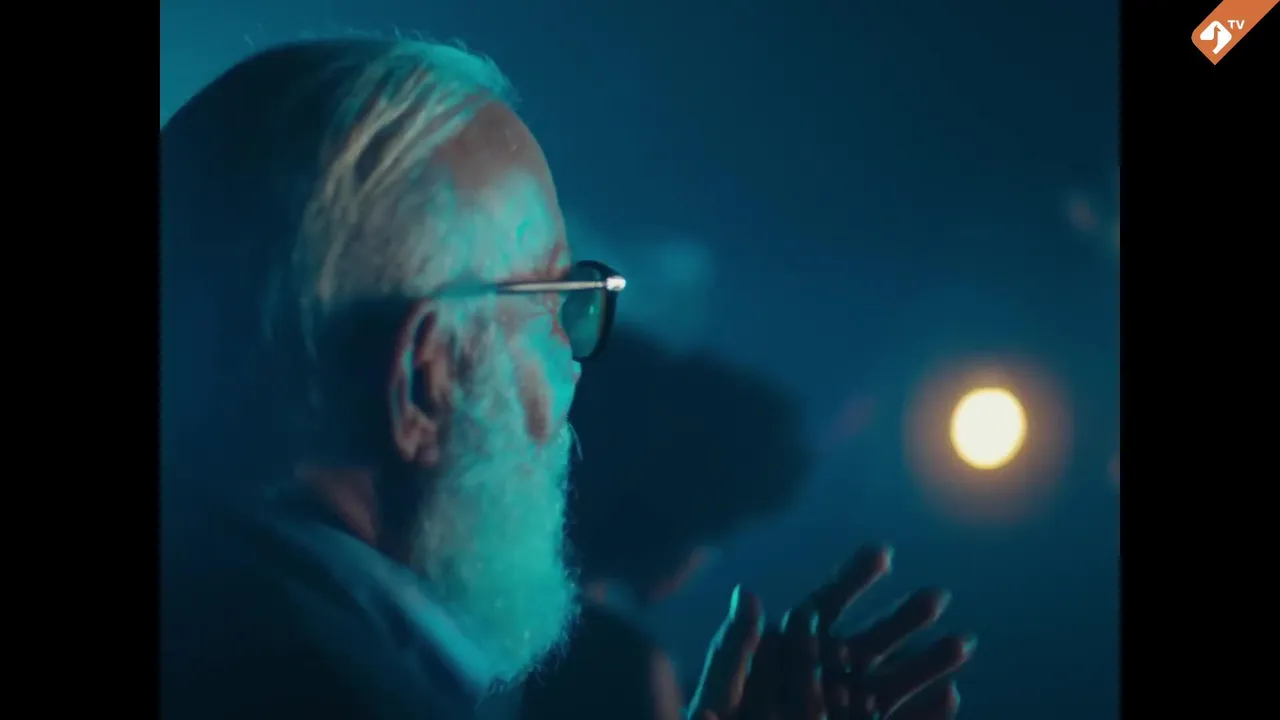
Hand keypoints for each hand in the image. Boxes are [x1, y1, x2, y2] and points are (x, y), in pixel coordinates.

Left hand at [689, 544, 974, 719]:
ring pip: (889, 685)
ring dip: (926, 664)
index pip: (822, 609)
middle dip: (902, 619)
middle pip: (866, 643)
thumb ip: (734, 650)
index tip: (882, 552)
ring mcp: (842, 714)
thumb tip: (748, 593)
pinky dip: (924, 714)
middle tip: (937, 595)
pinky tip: (951, 696)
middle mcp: (818, 683)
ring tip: (962, 643)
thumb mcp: (717, 695)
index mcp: (784, 658)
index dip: (852, 578)